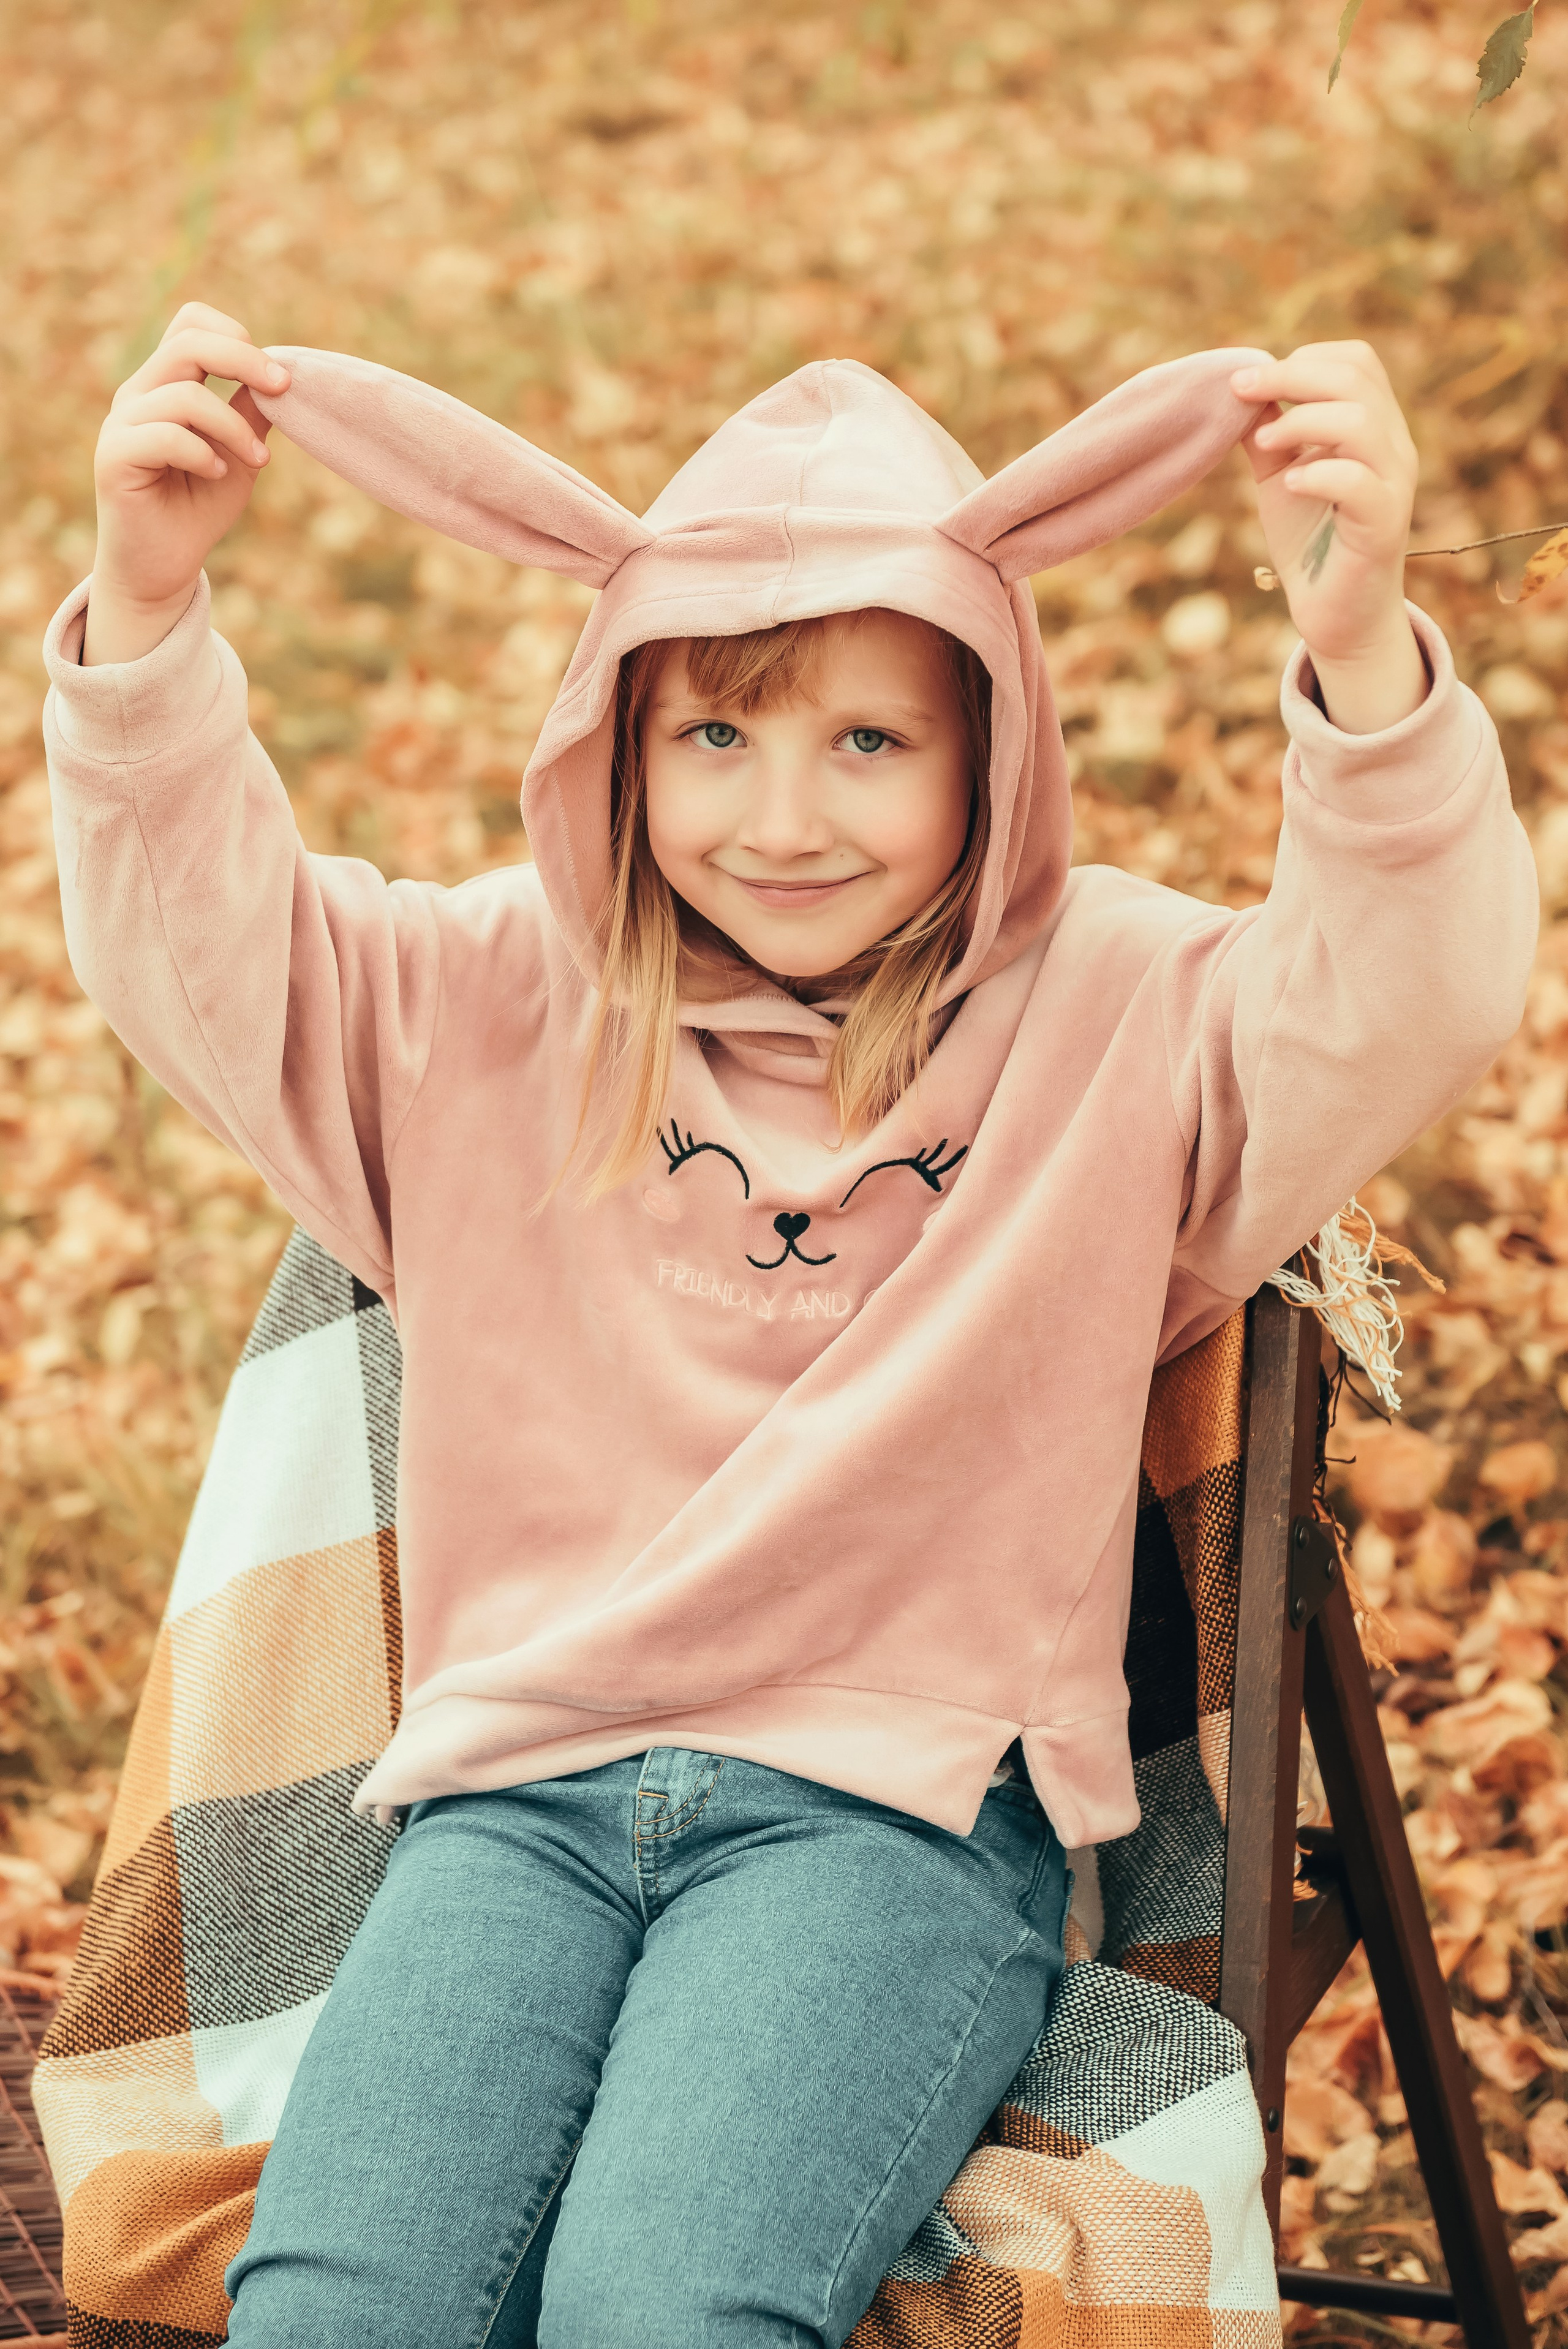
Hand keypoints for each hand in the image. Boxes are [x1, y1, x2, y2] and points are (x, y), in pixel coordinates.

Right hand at [84, 302, 289, 665]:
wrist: (163, 566)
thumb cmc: (198, 508)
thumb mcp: (239, 455)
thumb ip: (251, 414)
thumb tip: (282, 377)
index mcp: (165, 384)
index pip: (190, 324)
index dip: (236, 337)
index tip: (279, 377)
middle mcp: (139, 394)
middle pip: (188, 343)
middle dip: (245, 361)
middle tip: (283, 389)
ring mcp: (121, 423)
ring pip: (184, 394)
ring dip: (233, 426)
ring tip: (257, 460)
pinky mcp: (114, 457)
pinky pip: (165, 434)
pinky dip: (203, 453)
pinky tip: (217, 475)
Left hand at [1229, 341, 1426, 733]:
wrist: (1336, 614)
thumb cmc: (1311, 542)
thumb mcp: (1280, 476)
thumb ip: (1268, 433)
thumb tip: (1239, 388)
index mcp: (1374, 426)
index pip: (1356, 361)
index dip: (1304, 358)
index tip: (1250, 381)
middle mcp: (1393, 447)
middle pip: (1356, 378)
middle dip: (1291, 377)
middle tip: (1242, 391)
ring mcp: (1394, 484)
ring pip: (1361, 422)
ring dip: (1301, 422)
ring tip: (1263, 443)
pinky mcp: (1385, 525)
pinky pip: (1359, 483)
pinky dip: (1318, 474)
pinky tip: (1288, 485)